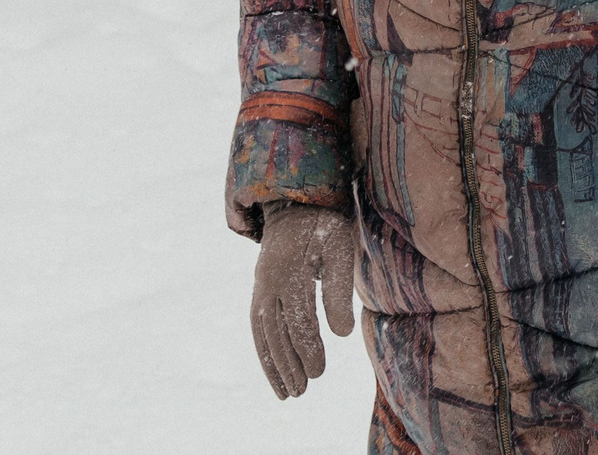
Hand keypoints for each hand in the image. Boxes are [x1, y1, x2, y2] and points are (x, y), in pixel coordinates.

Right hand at [250, 202, 357, 398]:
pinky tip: (274, 370)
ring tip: (288, 393)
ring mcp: (260, 287)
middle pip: (276, 332)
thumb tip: (341, 334)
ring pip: (262, 333)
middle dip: (289, 364)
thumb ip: (339, 289)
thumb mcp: (339, 248)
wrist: (294, 204)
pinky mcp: (259, 291)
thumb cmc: (324, 226)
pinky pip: (257, 326)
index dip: (308, 349)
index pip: (298, 320)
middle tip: (303, 391)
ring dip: (273, 365)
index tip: (319, 372)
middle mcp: (268, 283)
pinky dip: (263, 351)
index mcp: (290, 272)